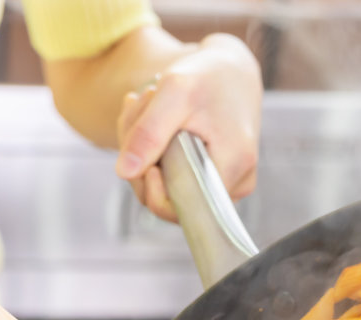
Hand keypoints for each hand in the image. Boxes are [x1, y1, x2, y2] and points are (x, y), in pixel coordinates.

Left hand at [114, 35, 261, 222]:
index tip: (141, 146)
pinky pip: (172, 180)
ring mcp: (224, 187)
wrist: (230, 70)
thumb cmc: (208, 75)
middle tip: (137, 107)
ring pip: (166, 189)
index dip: (150, 185)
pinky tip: (151, 119)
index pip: (180, 207)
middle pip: (168, 199)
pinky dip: (153, 153)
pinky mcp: (211, 180)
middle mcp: (235, 186)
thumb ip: (149, 132)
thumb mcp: (175, 91)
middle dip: (142, 159)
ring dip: (144, 152)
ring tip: (144, 105)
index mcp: (234, 167)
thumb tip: (125, 173)